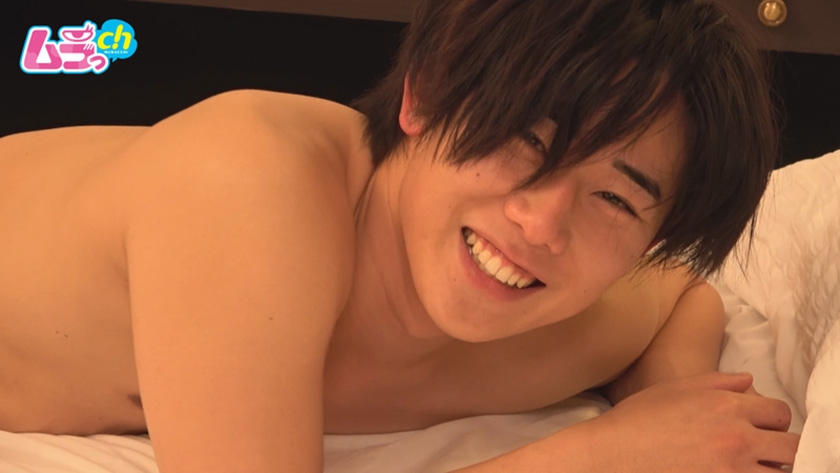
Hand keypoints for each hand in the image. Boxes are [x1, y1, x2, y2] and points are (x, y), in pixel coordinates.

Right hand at [588, 372, 798, 471]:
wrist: (612, 455)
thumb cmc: (637, 420)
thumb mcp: (674, 388)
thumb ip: (717, 381)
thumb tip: (749, 382)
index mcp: (726, 407)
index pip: (779, 414)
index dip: (772, 420)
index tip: (761, 426)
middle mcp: (737, 438)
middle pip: (790, 447)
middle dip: (780, 448)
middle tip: (762, 451)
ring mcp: (732, 471)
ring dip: (769, 469)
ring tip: (749, 466)